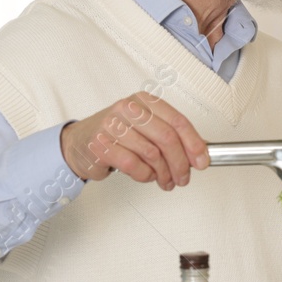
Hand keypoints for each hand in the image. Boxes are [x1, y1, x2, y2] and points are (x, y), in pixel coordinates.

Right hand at [59, 92, 208, 190]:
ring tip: (165, 180)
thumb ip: (170, 135)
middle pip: (167, 139)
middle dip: (181, 164)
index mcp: (144, 101)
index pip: (178, 121)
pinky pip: (134, 166)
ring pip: (152, 155)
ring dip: (163, 174)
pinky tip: (146, 175)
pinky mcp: (101, 145)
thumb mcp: (145, 127)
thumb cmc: (117, 135)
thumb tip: (199, 152)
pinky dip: (144, 175)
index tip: (202, 161)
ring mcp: (112, 126)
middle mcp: (128, 109)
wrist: (79, 142)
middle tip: (184, 177)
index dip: (194, 144)